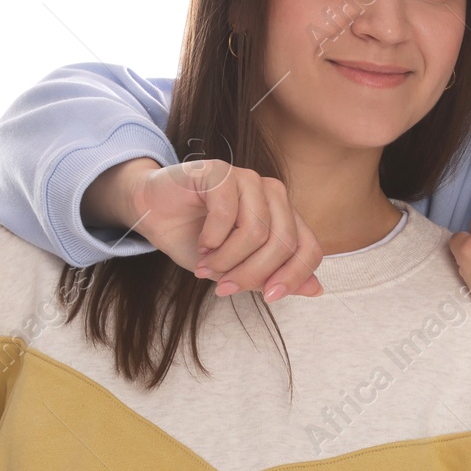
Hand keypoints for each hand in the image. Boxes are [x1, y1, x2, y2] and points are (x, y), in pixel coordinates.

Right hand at [86, 158, 324, 302]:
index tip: (270, 298)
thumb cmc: (196, 239)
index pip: (310, 248)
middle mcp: (273, 193)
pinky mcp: (221, 171)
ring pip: (257, 231)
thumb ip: (273, 276)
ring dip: (228, 259)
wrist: (153, 215)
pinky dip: (213, 239)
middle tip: (223, 287)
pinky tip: (201, 243)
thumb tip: (317, 289)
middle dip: (252, 274)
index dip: (294, 277)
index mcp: (284, 215)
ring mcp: (248, 178)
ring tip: (206, 266)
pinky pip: (228, 214)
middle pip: (283, 243)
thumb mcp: (238, 268)